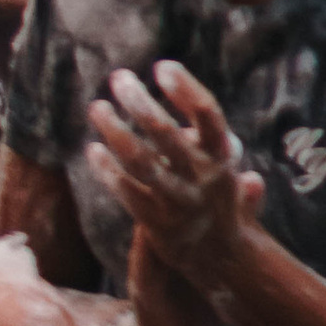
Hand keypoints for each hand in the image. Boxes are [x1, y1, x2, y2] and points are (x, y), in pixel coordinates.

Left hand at [89, 64, 260, 297]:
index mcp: (222, 156)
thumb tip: (233, 139)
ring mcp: (177, 202)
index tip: (162, 66)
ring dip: (116, 132)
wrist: (219, 259)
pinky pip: (127, 192)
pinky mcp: (155, 223)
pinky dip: (108, 170)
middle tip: (118, 78)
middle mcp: (201, 177)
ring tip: (97, 107)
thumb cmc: (220, 200)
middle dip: (140, 103)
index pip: (208, 115)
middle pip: (167, 134)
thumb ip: (222, 146)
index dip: (186, 89)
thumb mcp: (231, 171)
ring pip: (142, 162)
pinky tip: (92, 150)